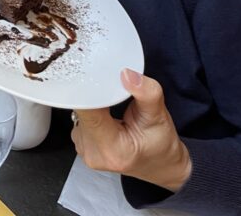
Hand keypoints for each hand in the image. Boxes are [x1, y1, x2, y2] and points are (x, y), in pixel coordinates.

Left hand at [72, 68, 191, 191]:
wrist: (160, 165)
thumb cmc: (161, 144)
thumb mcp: (160, 117)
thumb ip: (146, 93)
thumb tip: (127, 74)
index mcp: (113, 148)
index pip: (88, 113)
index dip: (87, 91)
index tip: (91, 75)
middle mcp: (93, 153)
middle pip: (81, 112)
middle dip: (92, 95)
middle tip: (107, 87)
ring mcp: (84, 150)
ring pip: (78, 114)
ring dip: (91, 104)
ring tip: (109, 106)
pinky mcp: (81, 145)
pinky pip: (79, 120)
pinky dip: (90, 112)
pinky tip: (103, 114)